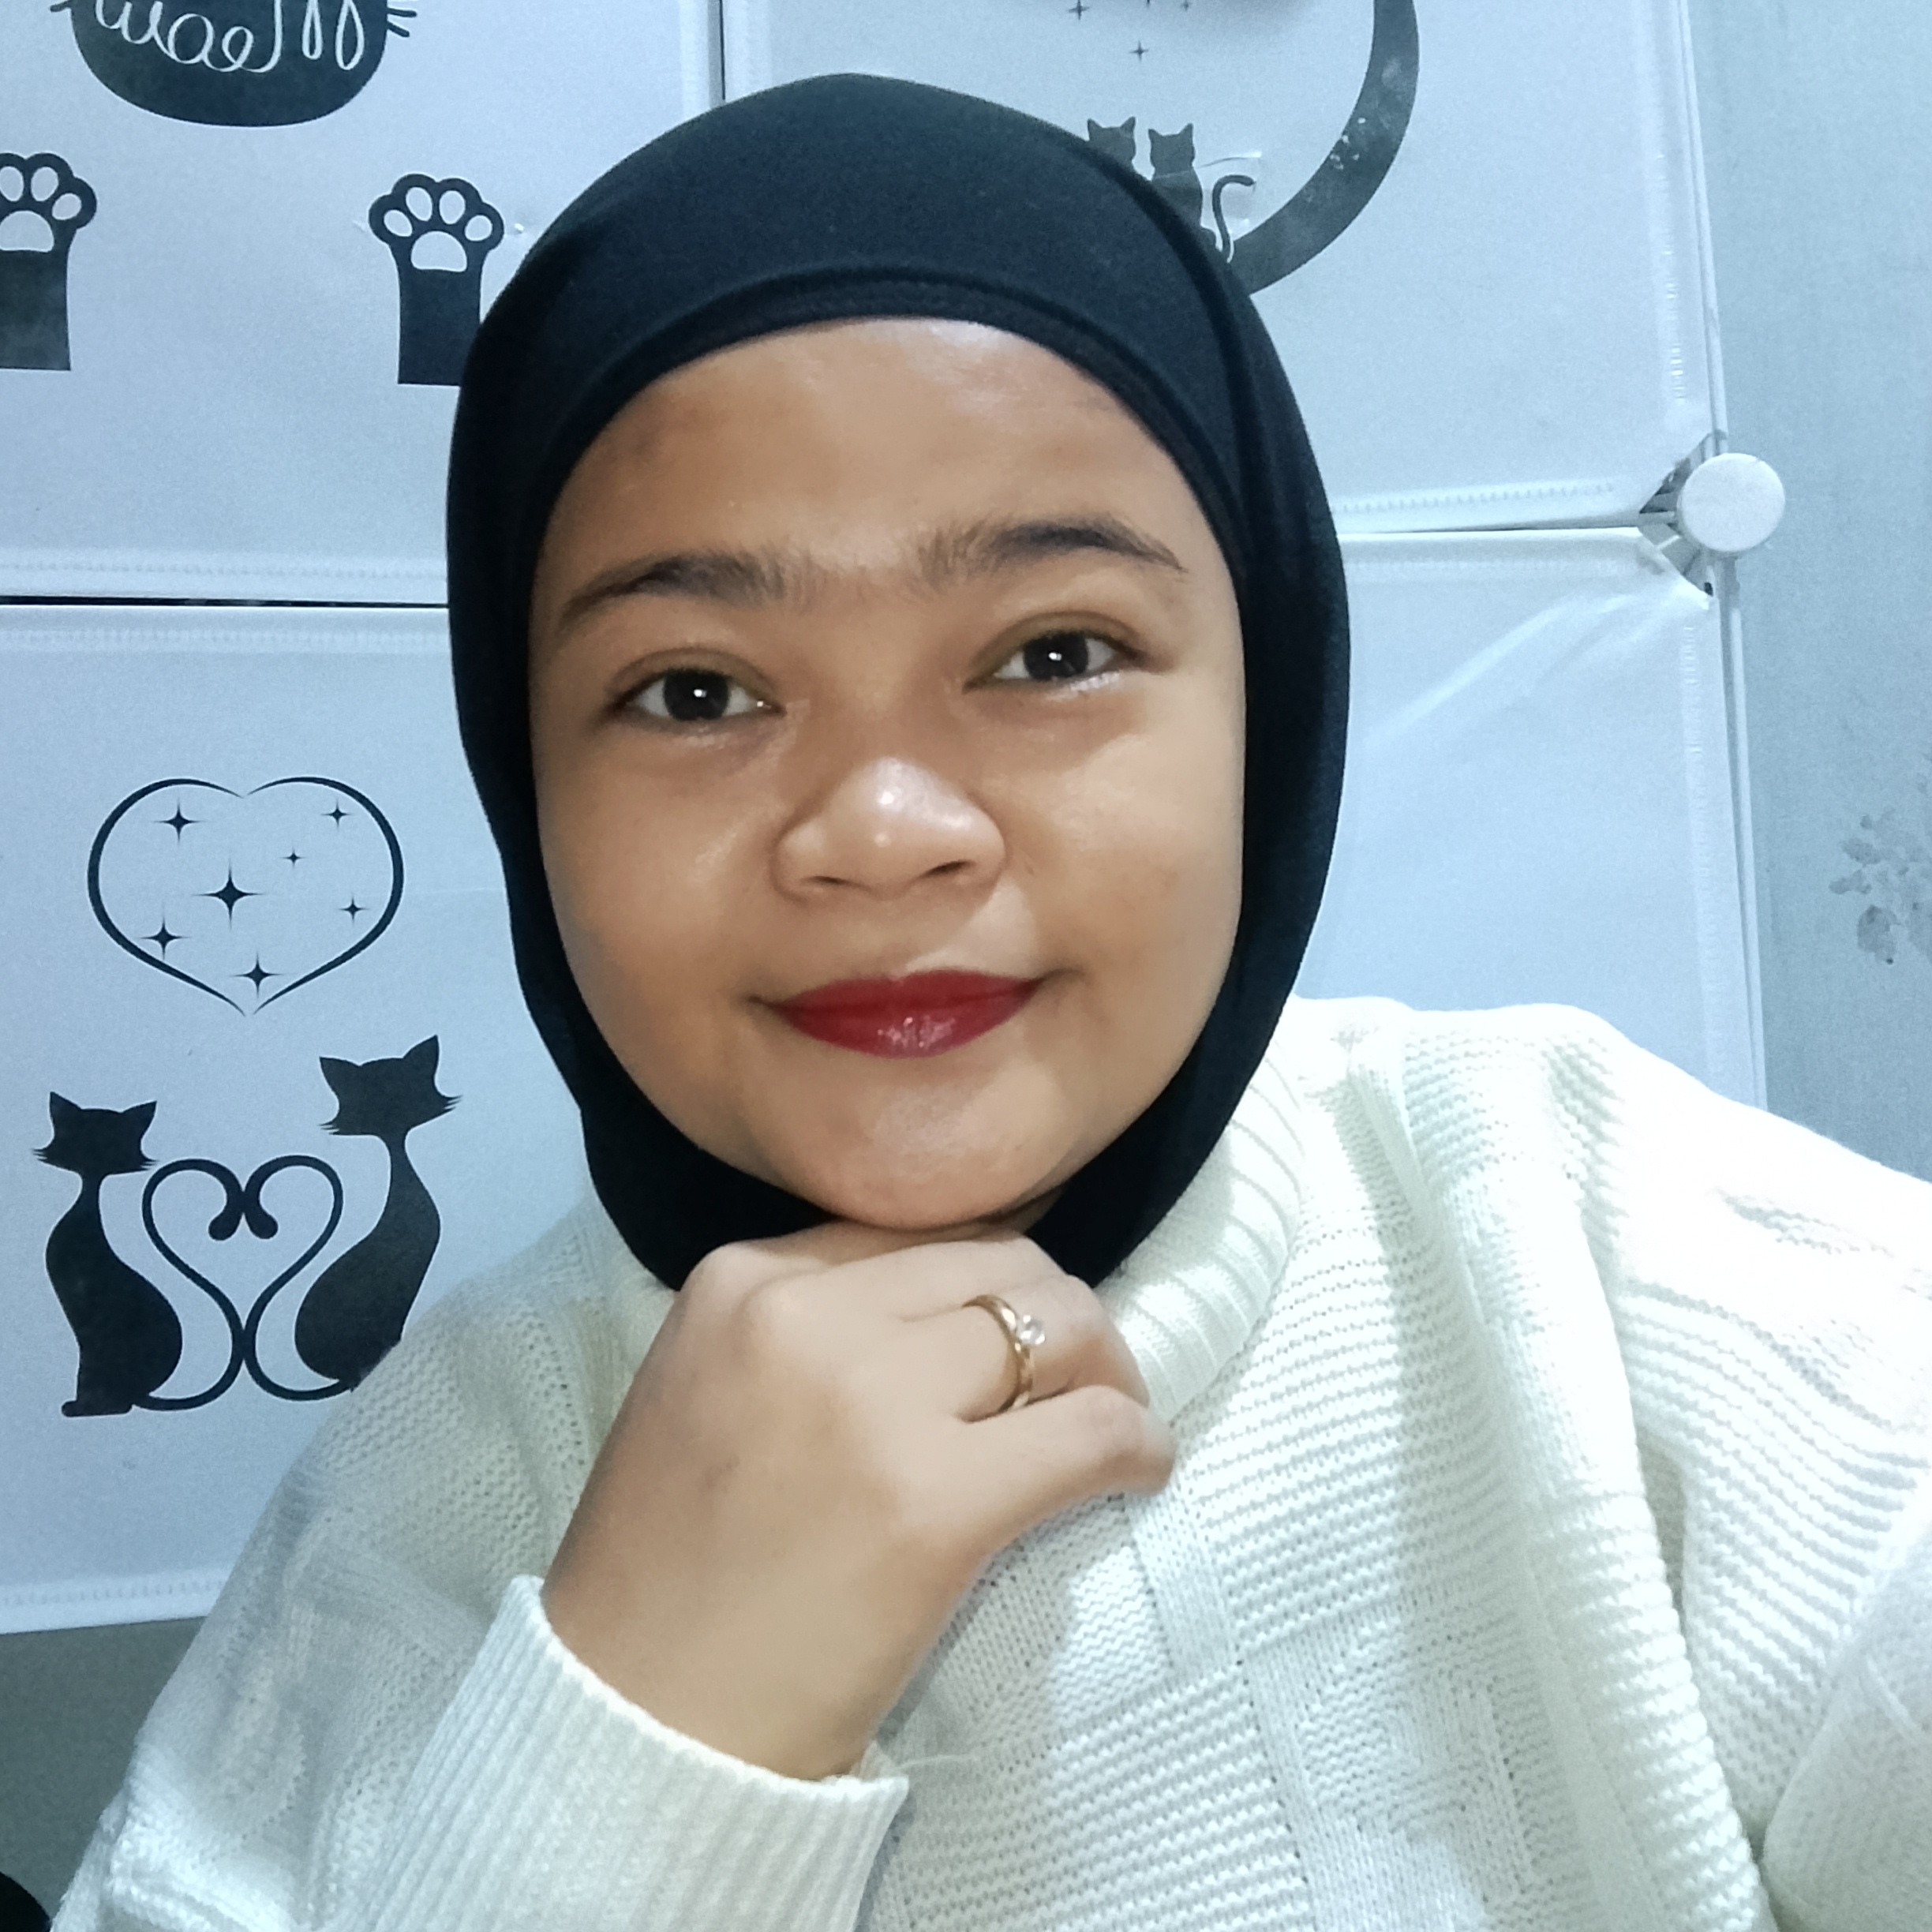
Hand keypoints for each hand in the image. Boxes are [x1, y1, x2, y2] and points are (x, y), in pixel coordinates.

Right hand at [542, 1222, 1173, 1779]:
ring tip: (1108, 1423)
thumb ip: (810, 1329)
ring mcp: (871, 1404)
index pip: (916, 1236)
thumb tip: (959, 1309)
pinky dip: (1136, 1444)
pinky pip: (1092, 1431)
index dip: (982, 1286)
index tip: (1009, 1341)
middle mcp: (803, 1315)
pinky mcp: (936, 1504)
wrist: (635, 1722)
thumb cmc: (671, 1569)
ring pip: (1058, 1324)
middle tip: (1079, 1381)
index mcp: (743, 1279)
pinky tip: (1137, 1473)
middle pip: (999, 1262)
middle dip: (1057, 1315)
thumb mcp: (708, 1387)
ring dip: (1105, 1371)